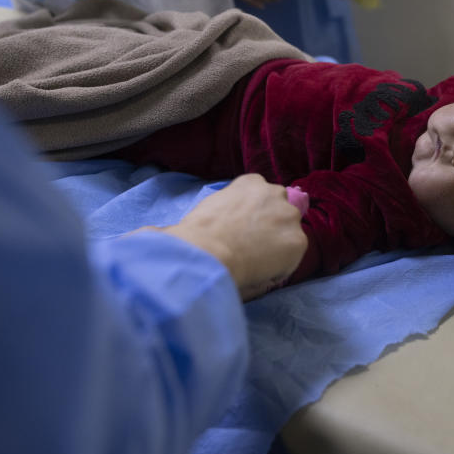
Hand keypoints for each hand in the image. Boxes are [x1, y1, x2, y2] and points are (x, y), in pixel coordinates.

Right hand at [153, 174, 306, 300]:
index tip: (244, 229)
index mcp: (251, 182)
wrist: (207, 254)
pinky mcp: (298, 242)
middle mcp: (276, 193)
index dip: (255, 215)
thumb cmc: (195, 235)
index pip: (263, 195)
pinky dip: (281, 266)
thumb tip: (155, 233)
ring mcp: (289, 217)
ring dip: (278, 245)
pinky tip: (262, 271)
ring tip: (256, 262)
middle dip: (271, 226)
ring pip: (290, 233)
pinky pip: (292, 257)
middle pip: (281, 211)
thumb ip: (213, 210)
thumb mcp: (205, 210)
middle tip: (251, 247)